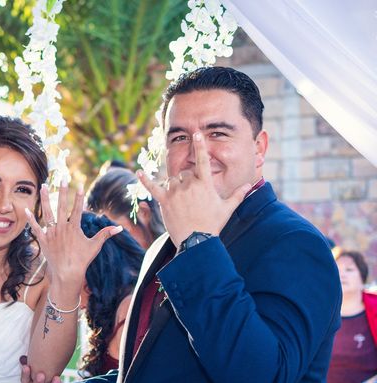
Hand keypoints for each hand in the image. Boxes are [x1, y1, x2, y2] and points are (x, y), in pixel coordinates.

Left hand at [25, 182, 121, 286]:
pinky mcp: (43, 240)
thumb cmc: (82, 260)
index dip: (80, 196)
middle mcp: (62, 228)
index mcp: (74, 228)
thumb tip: (120, 228)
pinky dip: (30, 219)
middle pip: (62, 205)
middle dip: (62, 191)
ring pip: (47, 212)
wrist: (67, 273)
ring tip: (42, 185)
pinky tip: (26, 209)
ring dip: (44, 198)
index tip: (80, 184)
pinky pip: (35, 228)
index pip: (78, 208)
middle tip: (62, 178)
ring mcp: (51, 233)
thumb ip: (105, 234)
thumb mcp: (95, 246)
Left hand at [137, 132, 250, 246]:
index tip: (196, 133)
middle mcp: (189, 185)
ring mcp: (175, 193)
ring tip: (181, 202)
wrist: (197, 241)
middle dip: (187, 182)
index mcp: (205, 184)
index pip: (203, 161)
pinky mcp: (164, 201)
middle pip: (184, 174)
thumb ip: (238, 194)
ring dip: (174, 186)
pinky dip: (144, 180)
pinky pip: (152, 188)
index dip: (200, 146)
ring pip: (171, 180)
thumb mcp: (227, 208)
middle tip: (191, 199)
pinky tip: (138, 172)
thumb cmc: (213, 225)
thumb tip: (251, 185)